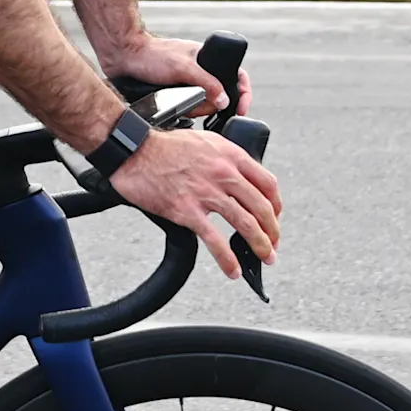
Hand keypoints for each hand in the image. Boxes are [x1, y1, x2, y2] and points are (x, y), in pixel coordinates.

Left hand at [99, 33, 250, 118]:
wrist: (123, 58)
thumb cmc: (152, 55)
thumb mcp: (183, 68)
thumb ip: (206, 83)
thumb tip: (225, 101)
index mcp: (207, 60)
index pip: (236, 75)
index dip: (243, 93)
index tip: (242, 108)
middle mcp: (201, 72)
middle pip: (219, 97)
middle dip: (208, 105)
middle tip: (196, 106)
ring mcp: (189, 84)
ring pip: (203, 105)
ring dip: (194, 109)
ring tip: (180, 104)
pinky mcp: (176, 94)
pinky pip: (188, 108)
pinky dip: (184, 111)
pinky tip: (175, 109)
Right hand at [107, 127, 282, 281]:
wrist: (133, 151)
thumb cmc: (164, 145)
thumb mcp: (205, 141)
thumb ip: (225, 159)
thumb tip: (238, 179)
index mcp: (230, 155)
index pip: (267, 184)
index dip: (277, 206)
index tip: (275, 218)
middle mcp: (223, 173)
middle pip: (262, 207)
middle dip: (273, 231)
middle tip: (273, 244)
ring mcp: (206, 193)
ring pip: (246, 224)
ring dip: (260, 246)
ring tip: (265, 258)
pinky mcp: (187, 211)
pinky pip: (215, 240)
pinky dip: (228, 259)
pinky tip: (233, 270)